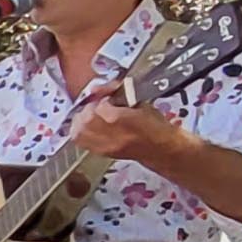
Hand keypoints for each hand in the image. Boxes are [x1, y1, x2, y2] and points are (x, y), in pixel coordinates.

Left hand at [69, 96, 185, 166]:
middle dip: (89, 109)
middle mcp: (112, 134)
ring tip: (91, 116)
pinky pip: (81, 142)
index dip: (102, 98)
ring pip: (78, 132)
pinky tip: (88, 128)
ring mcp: (106, 146)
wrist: (163, 149)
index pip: (100, 105)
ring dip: (81, 121)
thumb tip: (98, 88)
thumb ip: (118, 94)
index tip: (109, 98)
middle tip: (97, 106)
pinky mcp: (103, 153)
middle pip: (85, 119)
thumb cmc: (156, 126)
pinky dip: (81, 133)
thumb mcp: (141, 103)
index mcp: (122, 120)